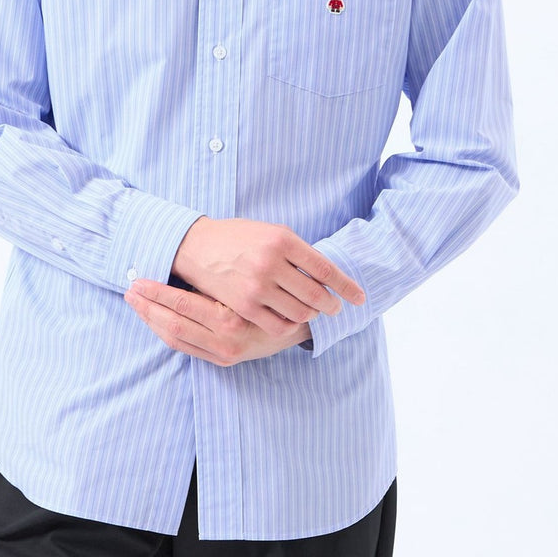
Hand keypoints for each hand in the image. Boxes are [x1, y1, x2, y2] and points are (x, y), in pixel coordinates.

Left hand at [124, 278, 310, 365]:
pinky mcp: (222, 361)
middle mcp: (225, 341)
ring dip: (151, 319)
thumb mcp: (249, 282)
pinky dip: (164, 332)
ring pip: (175, 338)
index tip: (138, 280)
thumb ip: (219, 279)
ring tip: (135, 301)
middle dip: (147, 307)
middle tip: (129, 290)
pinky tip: (153, 318)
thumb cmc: (271, 291)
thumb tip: (180, 263)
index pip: (182, 305)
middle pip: (173, 325)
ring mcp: (223, 354)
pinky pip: (184, 347)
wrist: (298, 325)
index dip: (157, 294)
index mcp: (231, 318)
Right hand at [171, 217, 363, 336]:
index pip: (326, 269)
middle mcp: (272, 263)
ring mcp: (257, 287)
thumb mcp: (271, 231)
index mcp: (283, 240)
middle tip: (335, 308)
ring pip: (300, 312)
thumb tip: (327, 275)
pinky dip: (290, 325)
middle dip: (332, 305)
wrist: (197, 247)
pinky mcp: (244, 306)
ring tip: (312, 312)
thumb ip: (298, 251)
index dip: (347, 286)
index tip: (360, 297)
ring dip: (311, 315)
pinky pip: (278, 324)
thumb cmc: (239, 237)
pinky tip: (291, 319)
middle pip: (317, 295)